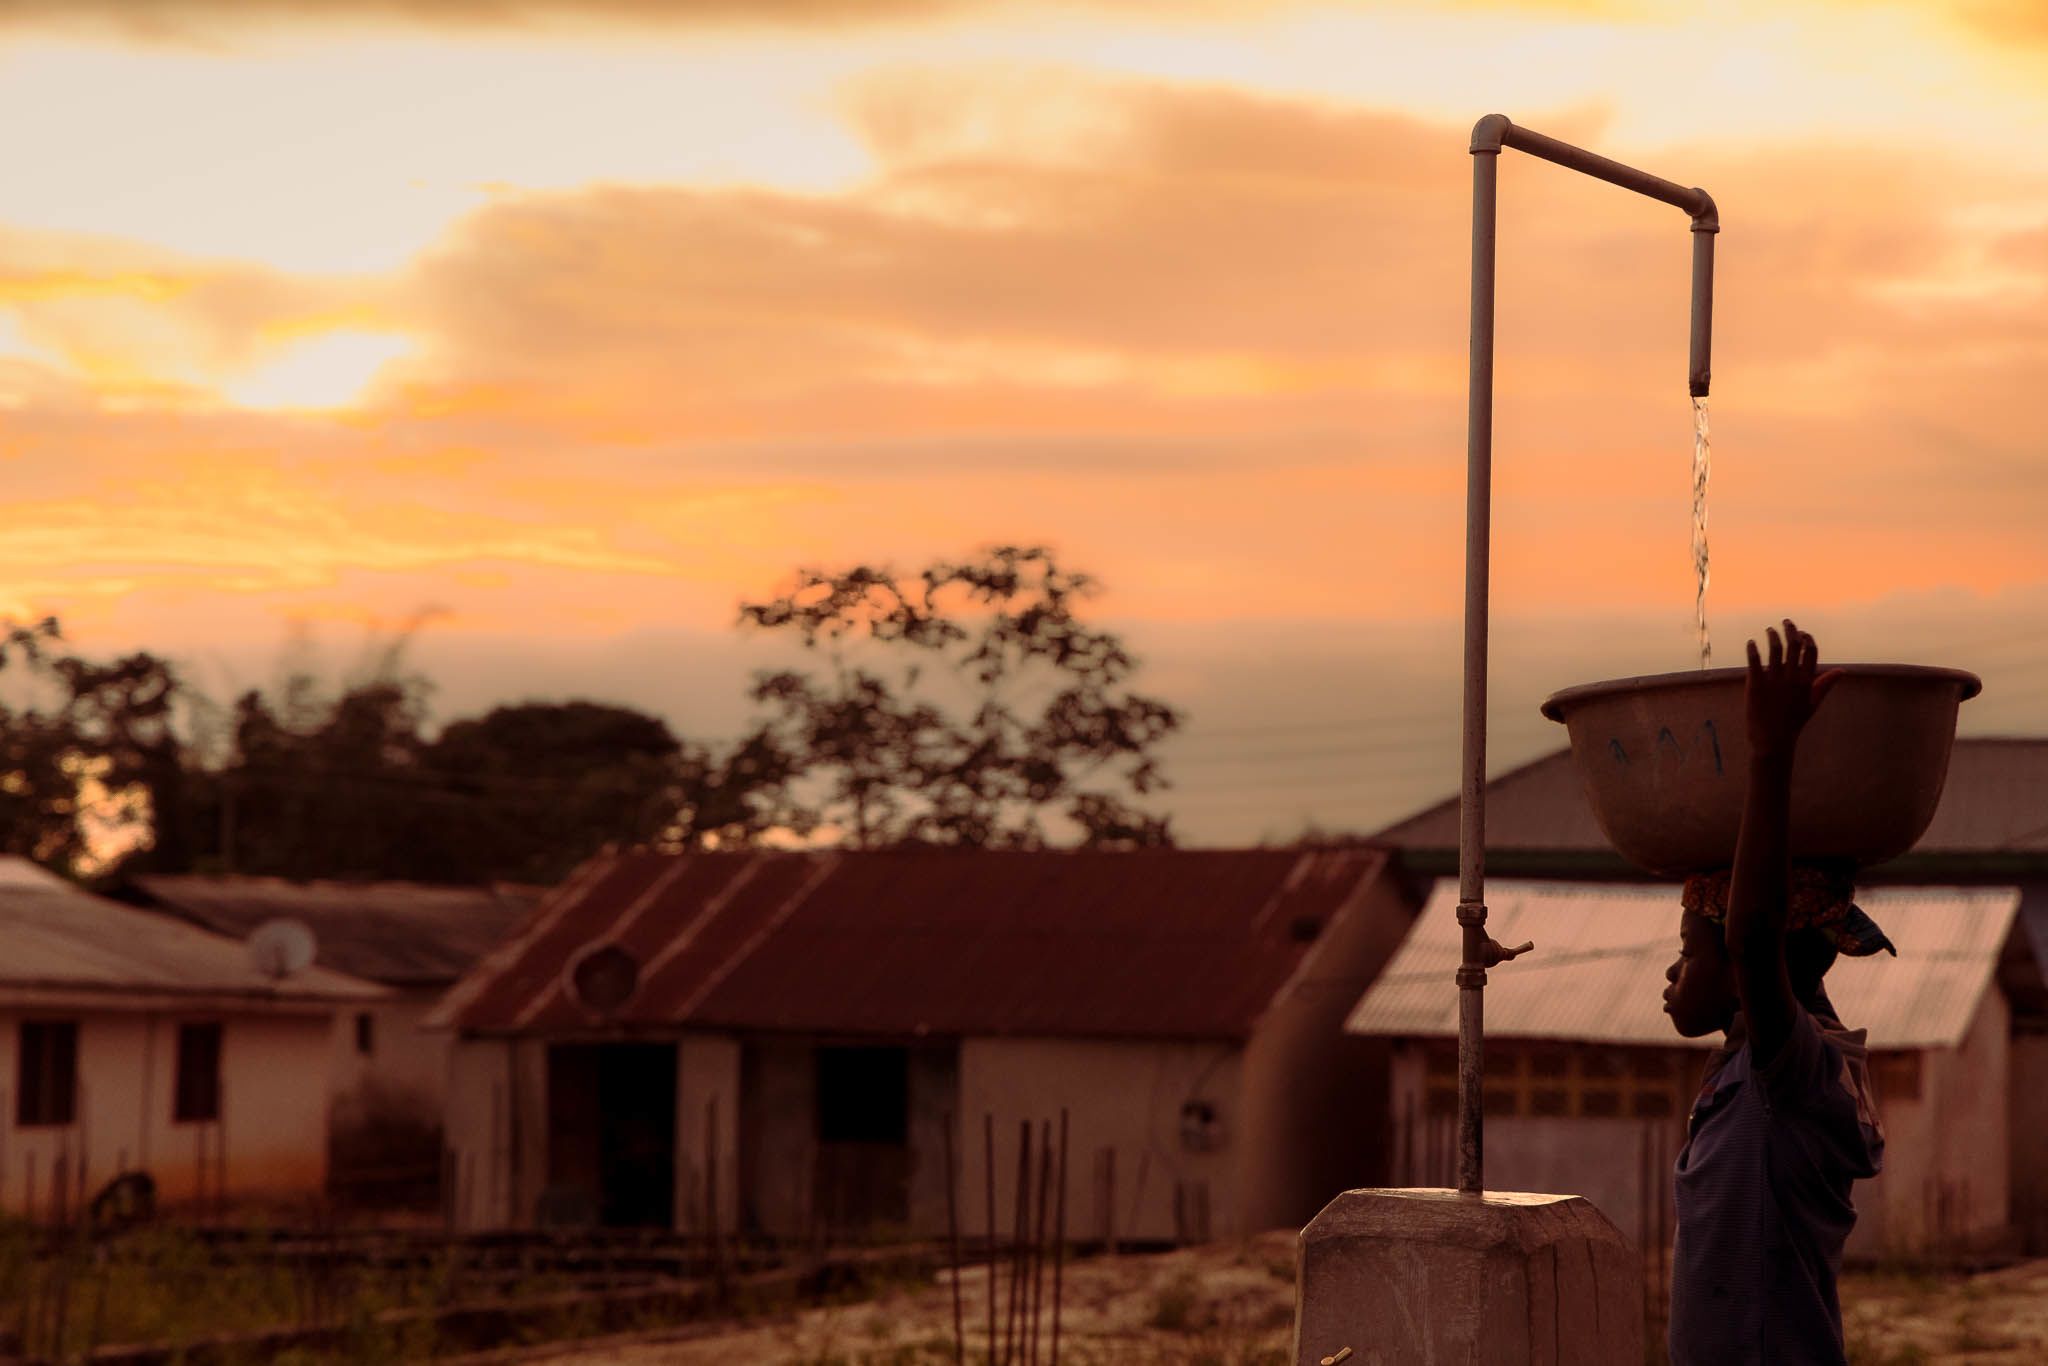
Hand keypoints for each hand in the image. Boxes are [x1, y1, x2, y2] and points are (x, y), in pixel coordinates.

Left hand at [1745, 618, 1843, 758]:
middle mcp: (1792, 678)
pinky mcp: (1756, 684)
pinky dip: (1753, 649)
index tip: (1801, 632)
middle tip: (1785, 622)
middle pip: (1793, 646)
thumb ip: (1826, 684)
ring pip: (1775, 650)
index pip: (1810, 652)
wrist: (1772, 740)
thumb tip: (1843, 670)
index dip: (1807, 638)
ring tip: (1769, 630)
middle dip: (1790, 630)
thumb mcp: (1813, 703)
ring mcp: (1774, 680)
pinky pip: (1754, 661)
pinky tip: (1751, 643)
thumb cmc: (1793, 722)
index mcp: (1806, 681)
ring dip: (1773, 636)